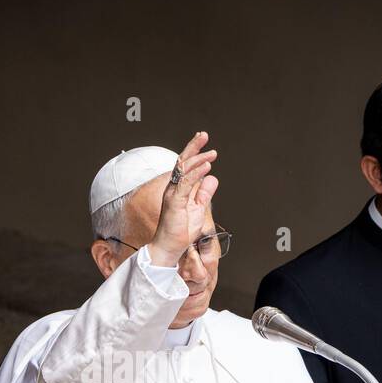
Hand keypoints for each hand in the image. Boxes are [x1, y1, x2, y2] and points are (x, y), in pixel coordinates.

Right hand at [148, 131, 217, 267]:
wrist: (168, 247)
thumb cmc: (180, 230)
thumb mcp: (197, 208)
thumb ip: (204, 193)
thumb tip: (212, 178)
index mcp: (177, 188)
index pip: (184, 165)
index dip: (193, 151)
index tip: (203, 140)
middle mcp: (172, 188)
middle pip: (182, 162)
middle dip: (193, 147)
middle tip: (204, 134)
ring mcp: (172, 194)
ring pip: (183, 170)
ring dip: (198, 159)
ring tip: (212, 153)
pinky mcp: (174, 203)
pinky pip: (186, 184)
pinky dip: (197, 174)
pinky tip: (207, 167)